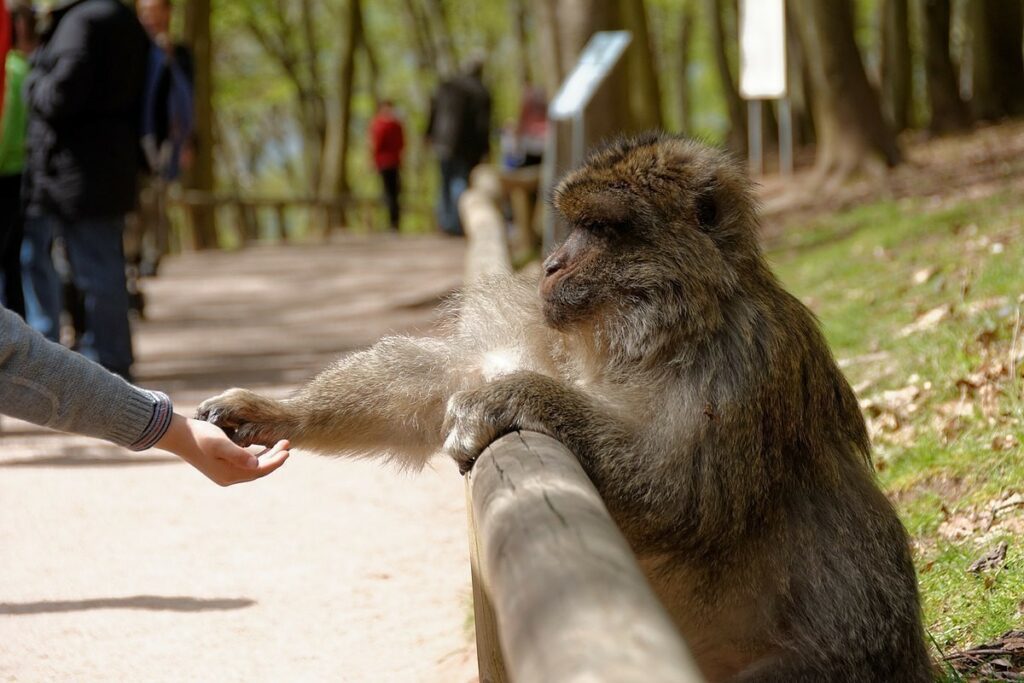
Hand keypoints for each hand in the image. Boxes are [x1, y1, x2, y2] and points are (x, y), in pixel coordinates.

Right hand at [155, 413, 289, 485]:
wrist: (179, 435)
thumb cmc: (200, 435)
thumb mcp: (220, 442)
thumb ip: (237, 454)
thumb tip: (255, 463)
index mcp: (230, 474)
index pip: (261, 470)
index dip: (276, 460)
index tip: (288, 449)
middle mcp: (228, 477)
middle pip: (259, 470)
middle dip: (275, 457)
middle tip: (287, 443)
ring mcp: (224, 474)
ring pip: (253, 468)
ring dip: (267, 457)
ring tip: (279, 445)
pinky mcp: (221, 467)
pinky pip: (245, 465)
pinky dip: (257, 457)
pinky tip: (262, 448)